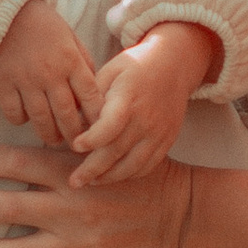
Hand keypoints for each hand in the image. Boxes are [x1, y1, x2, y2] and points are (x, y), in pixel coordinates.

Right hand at [0, 0, 101, 148]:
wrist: (7, 10)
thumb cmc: (44, 26)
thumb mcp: (71, 38)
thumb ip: (84, 63)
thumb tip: (95, 91)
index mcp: (71, 60)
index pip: (91, 96)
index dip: (98, 118)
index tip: (101, 132)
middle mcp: (50, 72)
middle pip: (67, 114)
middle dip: (75, 135)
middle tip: (78, 146)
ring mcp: (25, 79)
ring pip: (41, 119)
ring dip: (50, 135)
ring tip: (54, 140)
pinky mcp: (3, 83)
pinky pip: (14, 113)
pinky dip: (21, 120)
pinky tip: (26, 118)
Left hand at [70, 20, 219, 187]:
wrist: (174, 65)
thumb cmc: (134, 67)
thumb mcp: (109, 72)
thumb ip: (92, 98)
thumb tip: (73, 123)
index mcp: (128, 97)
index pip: (110, 124)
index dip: (92, 139)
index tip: (75, 146)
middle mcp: (145, 118)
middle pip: (117, 150)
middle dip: (92, 169)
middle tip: (74, 182)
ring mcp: (159, 132)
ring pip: (133, 164)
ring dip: (110, 177)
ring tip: (91, 182)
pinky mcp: (167, 140)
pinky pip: (148, 165)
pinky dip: (130, 175)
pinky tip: (114, 176)